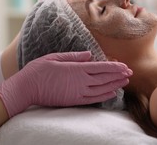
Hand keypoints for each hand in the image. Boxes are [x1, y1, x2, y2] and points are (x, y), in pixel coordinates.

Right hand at [0, 51, 131, 117]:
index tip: (125, 66)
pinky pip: (93, 99)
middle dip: (119, 75)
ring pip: (101, 89)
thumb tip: (90, 54)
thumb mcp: (55, 57)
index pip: (101, 67)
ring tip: (125, 82)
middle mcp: (80, 81)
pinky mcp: (73, 100)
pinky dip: (104, 96)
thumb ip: (74, 56)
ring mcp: (77, 92)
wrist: (26, 88)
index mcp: (76, 68)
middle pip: (104, 78)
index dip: (114, 67)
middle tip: (130, 73)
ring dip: (115, 85)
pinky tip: (112, 93)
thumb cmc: (39, 70)